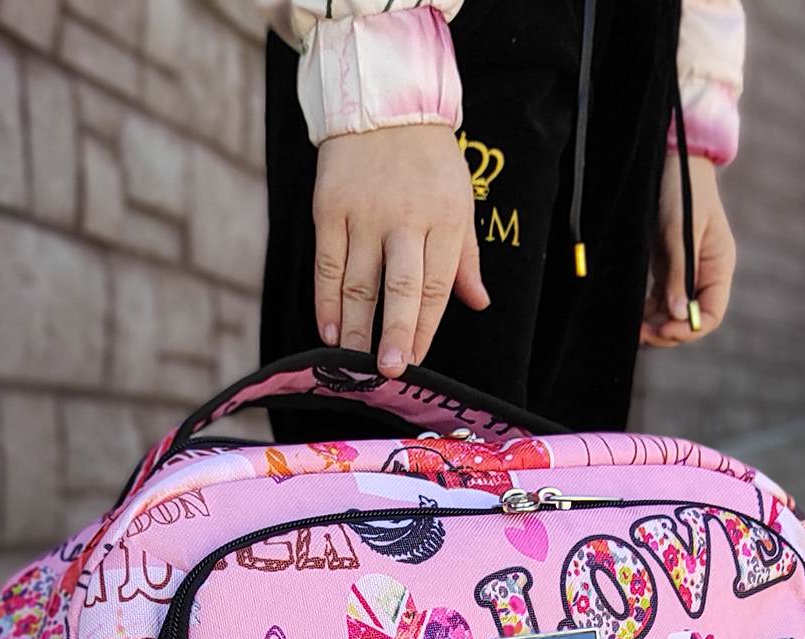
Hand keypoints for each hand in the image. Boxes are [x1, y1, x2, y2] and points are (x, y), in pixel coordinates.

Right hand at [313, 126, 489, 374]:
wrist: (383, 103)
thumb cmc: (428, 162)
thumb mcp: (459, 202)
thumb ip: (466, 258)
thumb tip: (478, 302)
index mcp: (443, 220)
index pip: (434, 285)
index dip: (424, 327)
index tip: (415, 360)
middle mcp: (403, 219)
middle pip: (399, 286)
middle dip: (394, 332)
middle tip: (389, 370)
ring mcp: (364, 214)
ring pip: (358, 280)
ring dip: (355, 326)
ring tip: (354, 361)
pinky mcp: (330, 208)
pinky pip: (327, 263)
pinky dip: (326, 301)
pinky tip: (329, 330)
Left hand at [641, 155, 734, 346]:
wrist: (673, 156)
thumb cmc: (681, 186)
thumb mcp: (679, 229)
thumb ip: (678, 272)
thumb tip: (679, 314)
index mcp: (718, 266)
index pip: (712, 314)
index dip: (690, 329)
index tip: (664, 329)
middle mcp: (705, 273)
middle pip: (691, 318)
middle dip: (668, 331)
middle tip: (640, 336)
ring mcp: (686, 272)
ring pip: (672, 313)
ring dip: (654, 326)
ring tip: (633, 331)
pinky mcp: (668, 266)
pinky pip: (659, 300)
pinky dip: (647, 312)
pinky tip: (633, 317)